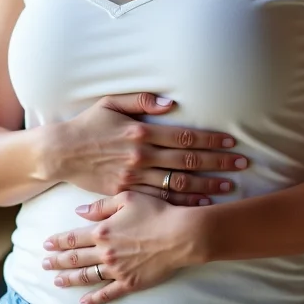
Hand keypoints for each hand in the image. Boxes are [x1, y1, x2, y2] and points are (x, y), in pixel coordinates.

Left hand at [42, 191, 204, 303]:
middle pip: (75, 259)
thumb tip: (78, 212)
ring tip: (57, 281)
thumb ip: (100, 206)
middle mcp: (106, 252)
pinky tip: (82, 303)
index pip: (73, 238)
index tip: (46, 244)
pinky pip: (107, 293)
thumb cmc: (156, 211)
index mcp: (103, 231)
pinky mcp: (130, 282)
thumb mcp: (126, 198)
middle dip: (57, 261)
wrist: (180, 234)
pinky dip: (94, 299)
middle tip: (44, 264)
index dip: (58, 241)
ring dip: (69, 279)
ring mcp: (117, 270)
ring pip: (86, 276)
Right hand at [49, 93, 249, 205]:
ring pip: (177, 182)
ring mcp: (134, 176)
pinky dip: (182, 201)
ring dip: (206, 185)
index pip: (184, 137)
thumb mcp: (112, 103)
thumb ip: (142, 101)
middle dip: (218, 163)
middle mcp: (141, 154)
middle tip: (241, 164)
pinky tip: (200, 202)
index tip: (230, 142)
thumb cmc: (88, 124)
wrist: (61, 152)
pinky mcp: (126, 192)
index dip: (210, 140)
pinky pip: (159, 198)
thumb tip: (170, 102)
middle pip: (187, 160)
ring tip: (229, 186)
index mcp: (141, 131)